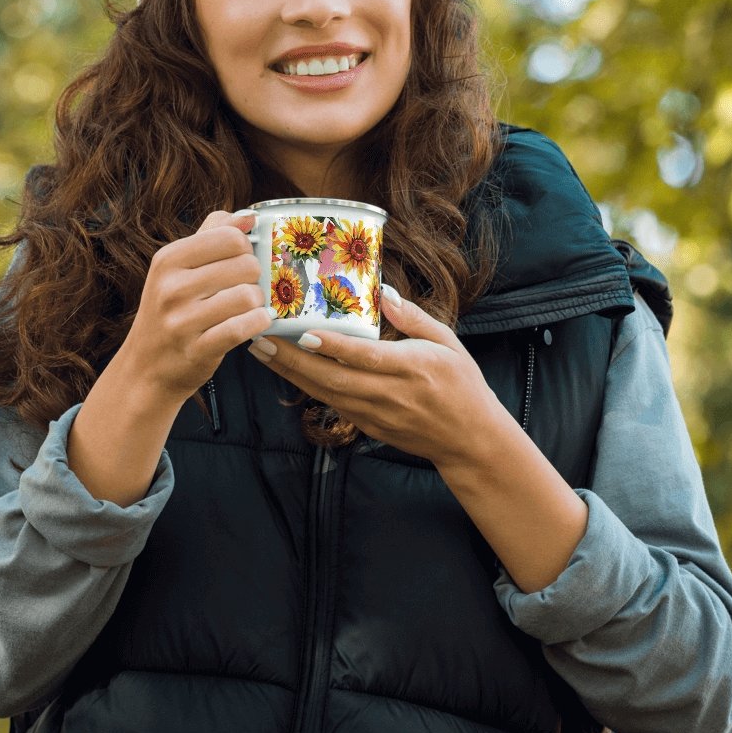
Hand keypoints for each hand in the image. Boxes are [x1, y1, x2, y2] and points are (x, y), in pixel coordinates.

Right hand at [121, 211, 271, 404]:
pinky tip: (256, 322)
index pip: (230, 237)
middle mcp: (171, 288)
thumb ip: (212, 235)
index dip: (245, 248)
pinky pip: (243, 327)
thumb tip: (249, 216)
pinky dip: (258, 323)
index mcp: (168, 260)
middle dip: (255, 277)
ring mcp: (182, 321)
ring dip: (258, 302)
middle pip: (245, 264)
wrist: (146, 368)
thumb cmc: (170, 311)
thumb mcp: (178, 268)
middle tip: (245, 287)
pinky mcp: (197, 349)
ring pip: (248, 295)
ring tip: (249, 307)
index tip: (240, 261)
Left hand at [247, 286, 500, 466]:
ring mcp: (376, 414)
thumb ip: (414, 317)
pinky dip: (307, 387)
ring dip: (290, 373)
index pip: (364, 357)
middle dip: (292, 360)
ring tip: (261, 351)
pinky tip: (286, 370)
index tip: (302, 332)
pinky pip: (332, 405)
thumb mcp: (448, 342)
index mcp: (411, 367)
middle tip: (260, 339)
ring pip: (325, 393)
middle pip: (332, 378)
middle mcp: (389, 394)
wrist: (471, 441)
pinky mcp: (368, 427)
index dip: (332, 346)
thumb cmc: (462, 384)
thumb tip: (383, 291)